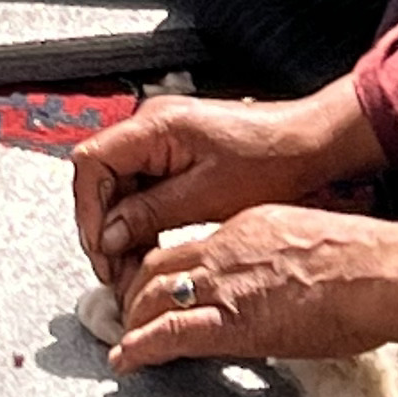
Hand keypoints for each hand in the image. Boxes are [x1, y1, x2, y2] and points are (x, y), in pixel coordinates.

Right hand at [73, 84, 380, 273]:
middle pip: (102, 177)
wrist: (308, 145)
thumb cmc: (270, 161)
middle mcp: (150, 125)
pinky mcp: (174, 154)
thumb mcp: (206, 197)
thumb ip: (150, 213)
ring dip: (121, 228)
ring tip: (129, 270)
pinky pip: (141, 188)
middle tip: (113, 271)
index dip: (89, 210)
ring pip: (119, 187)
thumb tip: (108, 235)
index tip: (101, 248)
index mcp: (154, 125)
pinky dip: (140, 220)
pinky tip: (147, 250)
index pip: (92, 162)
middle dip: (103, 226)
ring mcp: (161, 139)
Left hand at [115, 206, 397, 366]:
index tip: (151, 286)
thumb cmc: (360, 262)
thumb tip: (269, 285)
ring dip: (132, 321)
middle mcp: (222, 251)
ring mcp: (225, 286)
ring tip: (125, 340)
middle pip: (155, 268)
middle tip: (127, 315)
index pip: (183, 249)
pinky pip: (170, 332)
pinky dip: (140, 347)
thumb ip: (272, 261)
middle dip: (133, 293)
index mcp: (243, 229)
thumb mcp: (302, 243)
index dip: (158, 270)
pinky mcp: (233, 323)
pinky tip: (126, 359)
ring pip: (152, 297)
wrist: (378, 272)